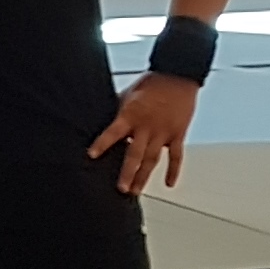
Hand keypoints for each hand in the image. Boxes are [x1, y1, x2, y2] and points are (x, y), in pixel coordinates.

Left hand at [92, 72, 198, 191]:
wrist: (178, 76)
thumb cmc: (151, 84)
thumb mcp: (127, 94)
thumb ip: (116, 111)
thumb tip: (99, 120)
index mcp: (131, 115)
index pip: (113, 132)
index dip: (102, 144)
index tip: (91, 156)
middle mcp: (147, 126)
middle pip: (136, 154)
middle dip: (128, 172)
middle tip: (121, 189)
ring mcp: (164, 132)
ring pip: (153, 159)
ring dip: (144, 176)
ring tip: (135, 191)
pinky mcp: (178, 134)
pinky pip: (176, 156)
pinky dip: (173, 170)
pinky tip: (168, 184)